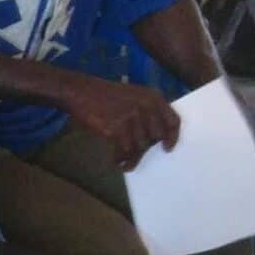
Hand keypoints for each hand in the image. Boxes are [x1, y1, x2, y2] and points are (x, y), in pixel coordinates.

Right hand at [61, 77, 180, 168]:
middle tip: (137, 154)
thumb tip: (153, 138)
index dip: (172, 137)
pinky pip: (124, 150)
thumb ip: (148, 112)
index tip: (167, 149)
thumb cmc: (106, 95)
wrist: (81, 91)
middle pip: (155, 137)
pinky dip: (121, 158)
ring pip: (140, 146)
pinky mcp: (116, 128)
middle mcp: (146, 106)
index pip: (173, 121)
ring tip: (127, 163)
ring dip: (133, 158)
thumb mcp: (134, 96)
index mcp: (153, 97)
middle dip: (146, 148)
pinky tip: (117, 161)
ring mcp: (131, 117)